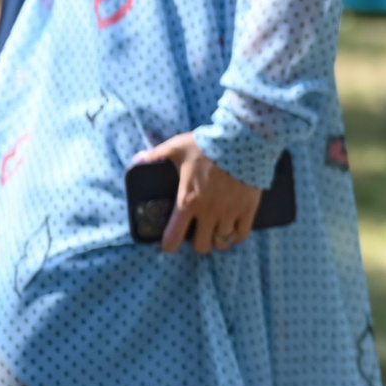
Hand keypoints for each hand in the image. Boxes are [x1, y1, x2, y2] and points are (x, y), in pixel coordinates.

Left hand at [136, 132, 260, 253]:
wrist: (242, 139)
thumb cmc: (207, 145)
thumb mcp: (177, 147)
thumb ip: (156, 155)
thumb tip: (138, 159)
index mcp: (187, 201)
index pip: (173, 238)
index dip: (169, 245)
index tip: (170, 242)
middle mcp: (208, 212)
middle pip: (201, 246)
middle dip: (198, 242)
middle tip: (198, 233)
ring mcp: (229, 212)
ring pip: (222, 243)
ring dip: (217, 239)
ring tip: (216, 230)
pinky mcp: (248, 209)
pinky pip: (241, 235)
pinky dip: (236, 235)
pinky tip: (233, 228)